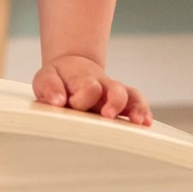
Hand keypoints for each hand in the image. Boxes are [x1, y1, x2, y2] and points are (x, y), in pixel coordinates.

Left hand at [32, 55, 150, 125]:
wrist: (72, 68)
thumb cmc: (58, 78)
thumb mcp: (46, 78)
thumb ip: (49, 87)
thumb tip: (58, 100)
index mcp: (82, 79)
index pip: (88, 87)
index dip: (82, 98)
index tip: (71, 104)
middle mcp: (102, 85)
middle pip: (115, 90)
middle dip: (114, 103)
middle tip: (107, 115)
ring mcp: (113, 92)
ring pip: (130, 96)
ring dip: (136, 108)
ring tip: (138, 122)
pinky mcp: (122, 100)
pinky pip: (136, 101)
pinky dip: (143, 111)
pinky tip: (146, 123)